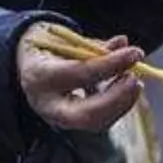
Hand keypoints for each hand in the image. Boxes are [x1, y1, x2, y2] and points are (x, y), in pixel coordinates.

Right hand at [17, 27, 143, 131]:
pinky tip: (125, 89)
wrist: (28, 66)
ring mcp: (57, 118)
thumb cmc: (48, 48)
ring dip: (121, 102)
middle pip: (85, 114)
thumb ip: (93, 44)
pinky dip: (118, 106)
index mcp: (39, 75)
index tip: (134, 53)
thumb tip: (123, 43)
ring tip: (133, 80)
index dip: (111, 64)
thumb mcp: (66, 40)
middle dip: (116, 99)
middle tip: (134, 79)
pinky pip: (99, 121)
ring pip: (95, 122)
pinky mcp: (71, 123)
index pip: (80, 74)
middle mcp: (46, 103)